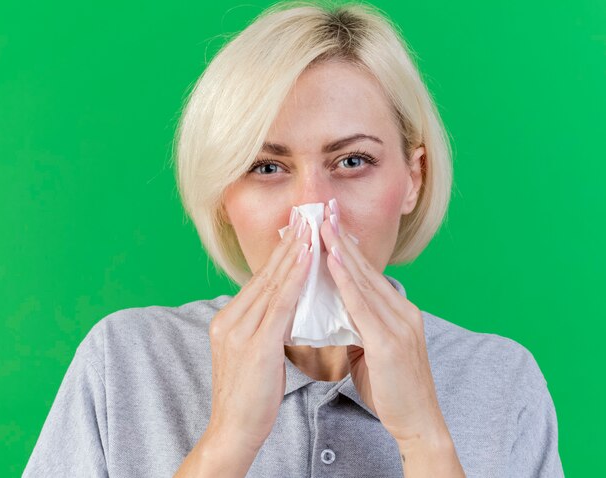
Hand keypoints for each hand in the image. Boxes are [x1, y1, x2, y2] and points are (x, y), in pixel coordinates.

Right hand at [207, 208, 312, 452]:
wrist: (233, 431)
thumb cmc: (248, 396)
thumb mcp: (253, 354)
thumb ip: (263, 328)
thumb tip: (283, 309)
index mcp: (228, 320)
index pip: (260, 280)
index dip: (281, 254)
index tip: (298, 231)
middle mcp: (230, 319)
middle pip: (265, 274)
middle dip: (289, 243)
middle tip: (307, 215)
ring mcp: (240, 330)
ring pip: (272, 283)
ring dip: (294, 252)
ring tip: (311, 226)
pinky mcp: (255, 344)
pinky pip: (279, 303)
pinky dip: (294, 277)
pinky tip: (308, 257)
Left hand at [318, 199, 449, 445]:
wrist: (419, 424)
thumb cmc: (393, 390)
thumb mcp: (372, 351)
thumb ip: (358, 327)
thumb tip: (335, 314)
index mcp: (398, 312)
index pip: (367, 273)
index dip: (347, 246)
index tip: (328, 222)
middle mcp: (402, 310)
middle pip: (366, 267)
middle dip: (341, 236)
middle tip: (323, 208)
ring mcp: (399, 324)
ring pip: (364, 279)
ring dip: (340, 249)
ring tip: (322, 224)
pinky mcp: (390, 341)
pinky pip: (363, 304)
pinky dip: (347, 280)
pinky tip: (332, 260)